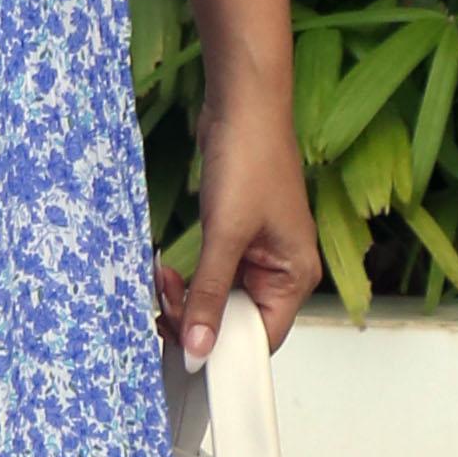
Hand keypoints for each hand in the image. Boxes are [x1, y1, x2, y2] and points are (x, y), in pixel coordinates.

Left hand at [158, 71, 321, 369]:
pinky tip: (165, 269)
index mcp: (296, 276)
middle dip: (196, 319)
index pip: (262, 338)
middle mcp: (282, 270)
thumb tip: (199, 348)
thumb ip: (210, 294)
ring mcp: (258, 254)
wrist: (242, 103)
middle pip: (238, 322)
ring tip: (161, 280)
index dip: (224, 350)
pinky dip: (188, 278)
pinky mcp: (235, 238)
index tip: (185, 353)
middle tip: (162, 306)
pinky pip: (210, 275)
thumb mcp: (225, 234)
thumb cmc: (250, 158)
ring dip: (186, 298)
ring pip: (220, 299)